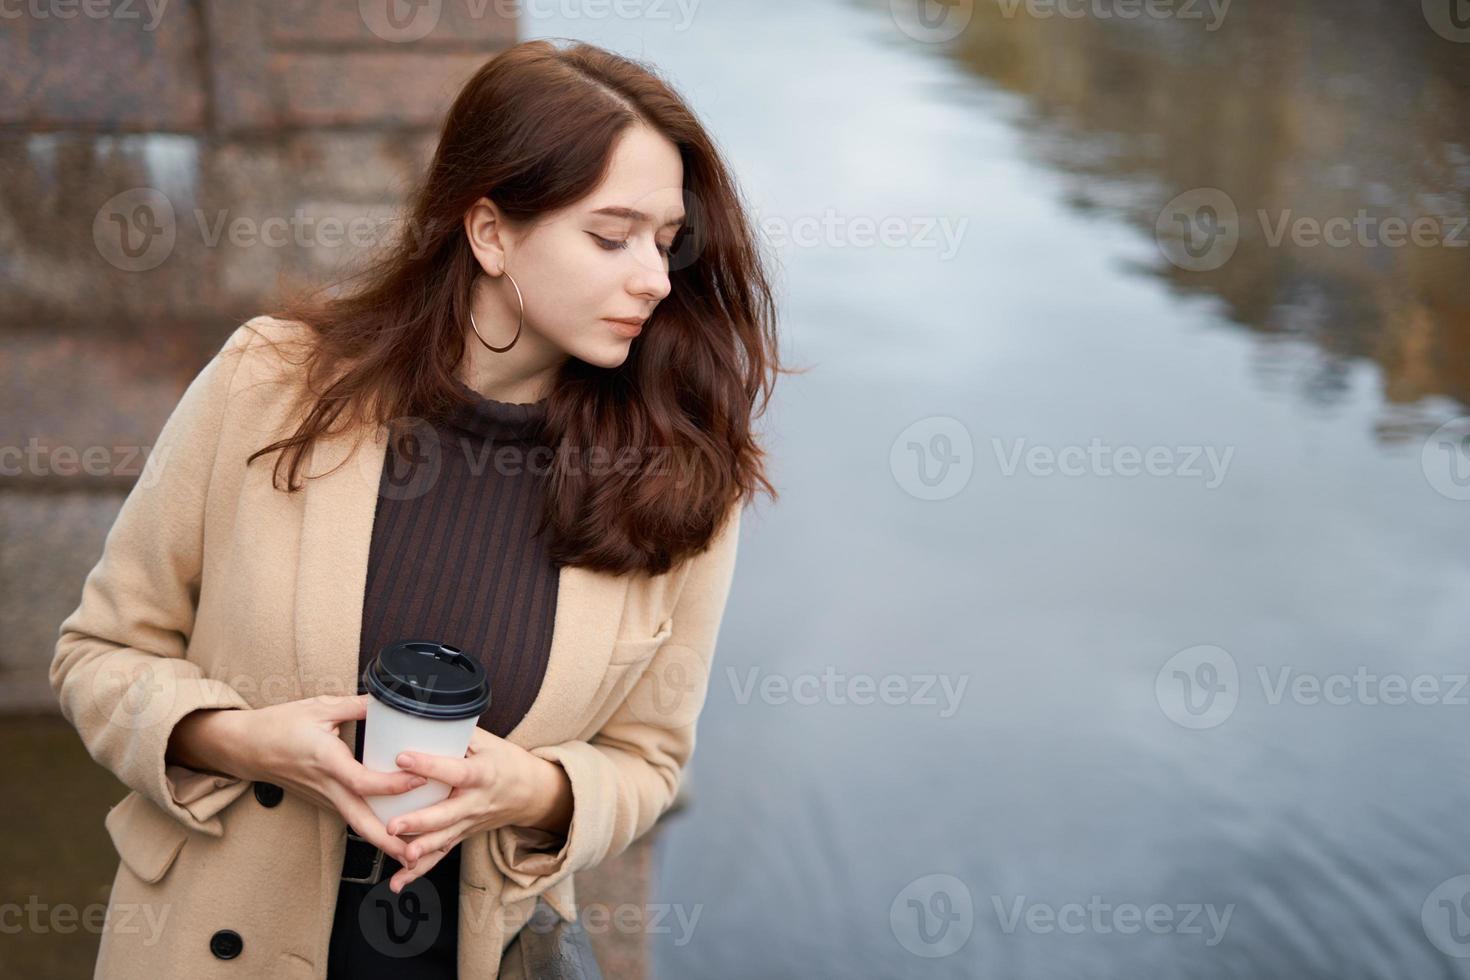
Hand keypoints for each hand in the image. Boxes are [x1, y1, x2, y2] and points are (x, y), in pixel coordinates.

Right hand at [218, 694, 424, 864]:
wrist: (246, 746)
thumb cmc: (280, 726)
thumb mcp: (320, 707)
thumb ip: (357, 705)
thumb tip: (389, 700)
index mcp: (326, 761)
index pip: (361, 782)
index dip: (391, 785)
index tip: (418, 780)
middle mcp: (326, 786)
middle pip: (359, 821)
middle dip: (387, 840)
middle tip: (415, 854)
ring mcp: (323, 798)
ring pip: (355, 823)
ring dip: (381, 839)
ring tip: (413, 849)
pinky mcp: (323, 800)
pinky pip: (350, 816)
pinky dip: (371, 826)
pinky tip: (394, 825)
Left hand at [380, 727, 568, 892]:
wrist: (532, 793)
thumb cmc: (507, 762)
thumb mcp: (488, 742)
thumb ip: (456, 733)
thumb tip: (422, 715)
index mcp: (483, 774)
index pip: (455, 770)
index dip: (430, 765)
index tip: (402, 757)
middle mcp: (476, 802)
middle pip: (447, 814)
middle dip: (420, 822)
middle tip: (394, 825)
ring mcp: (470, 823)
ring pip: (444, 840)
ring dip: (421, 851)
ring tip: (401, 856)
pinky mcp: (462, 836)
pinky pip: (440, 856)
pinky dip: (419, 872)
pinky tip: (398, 882)